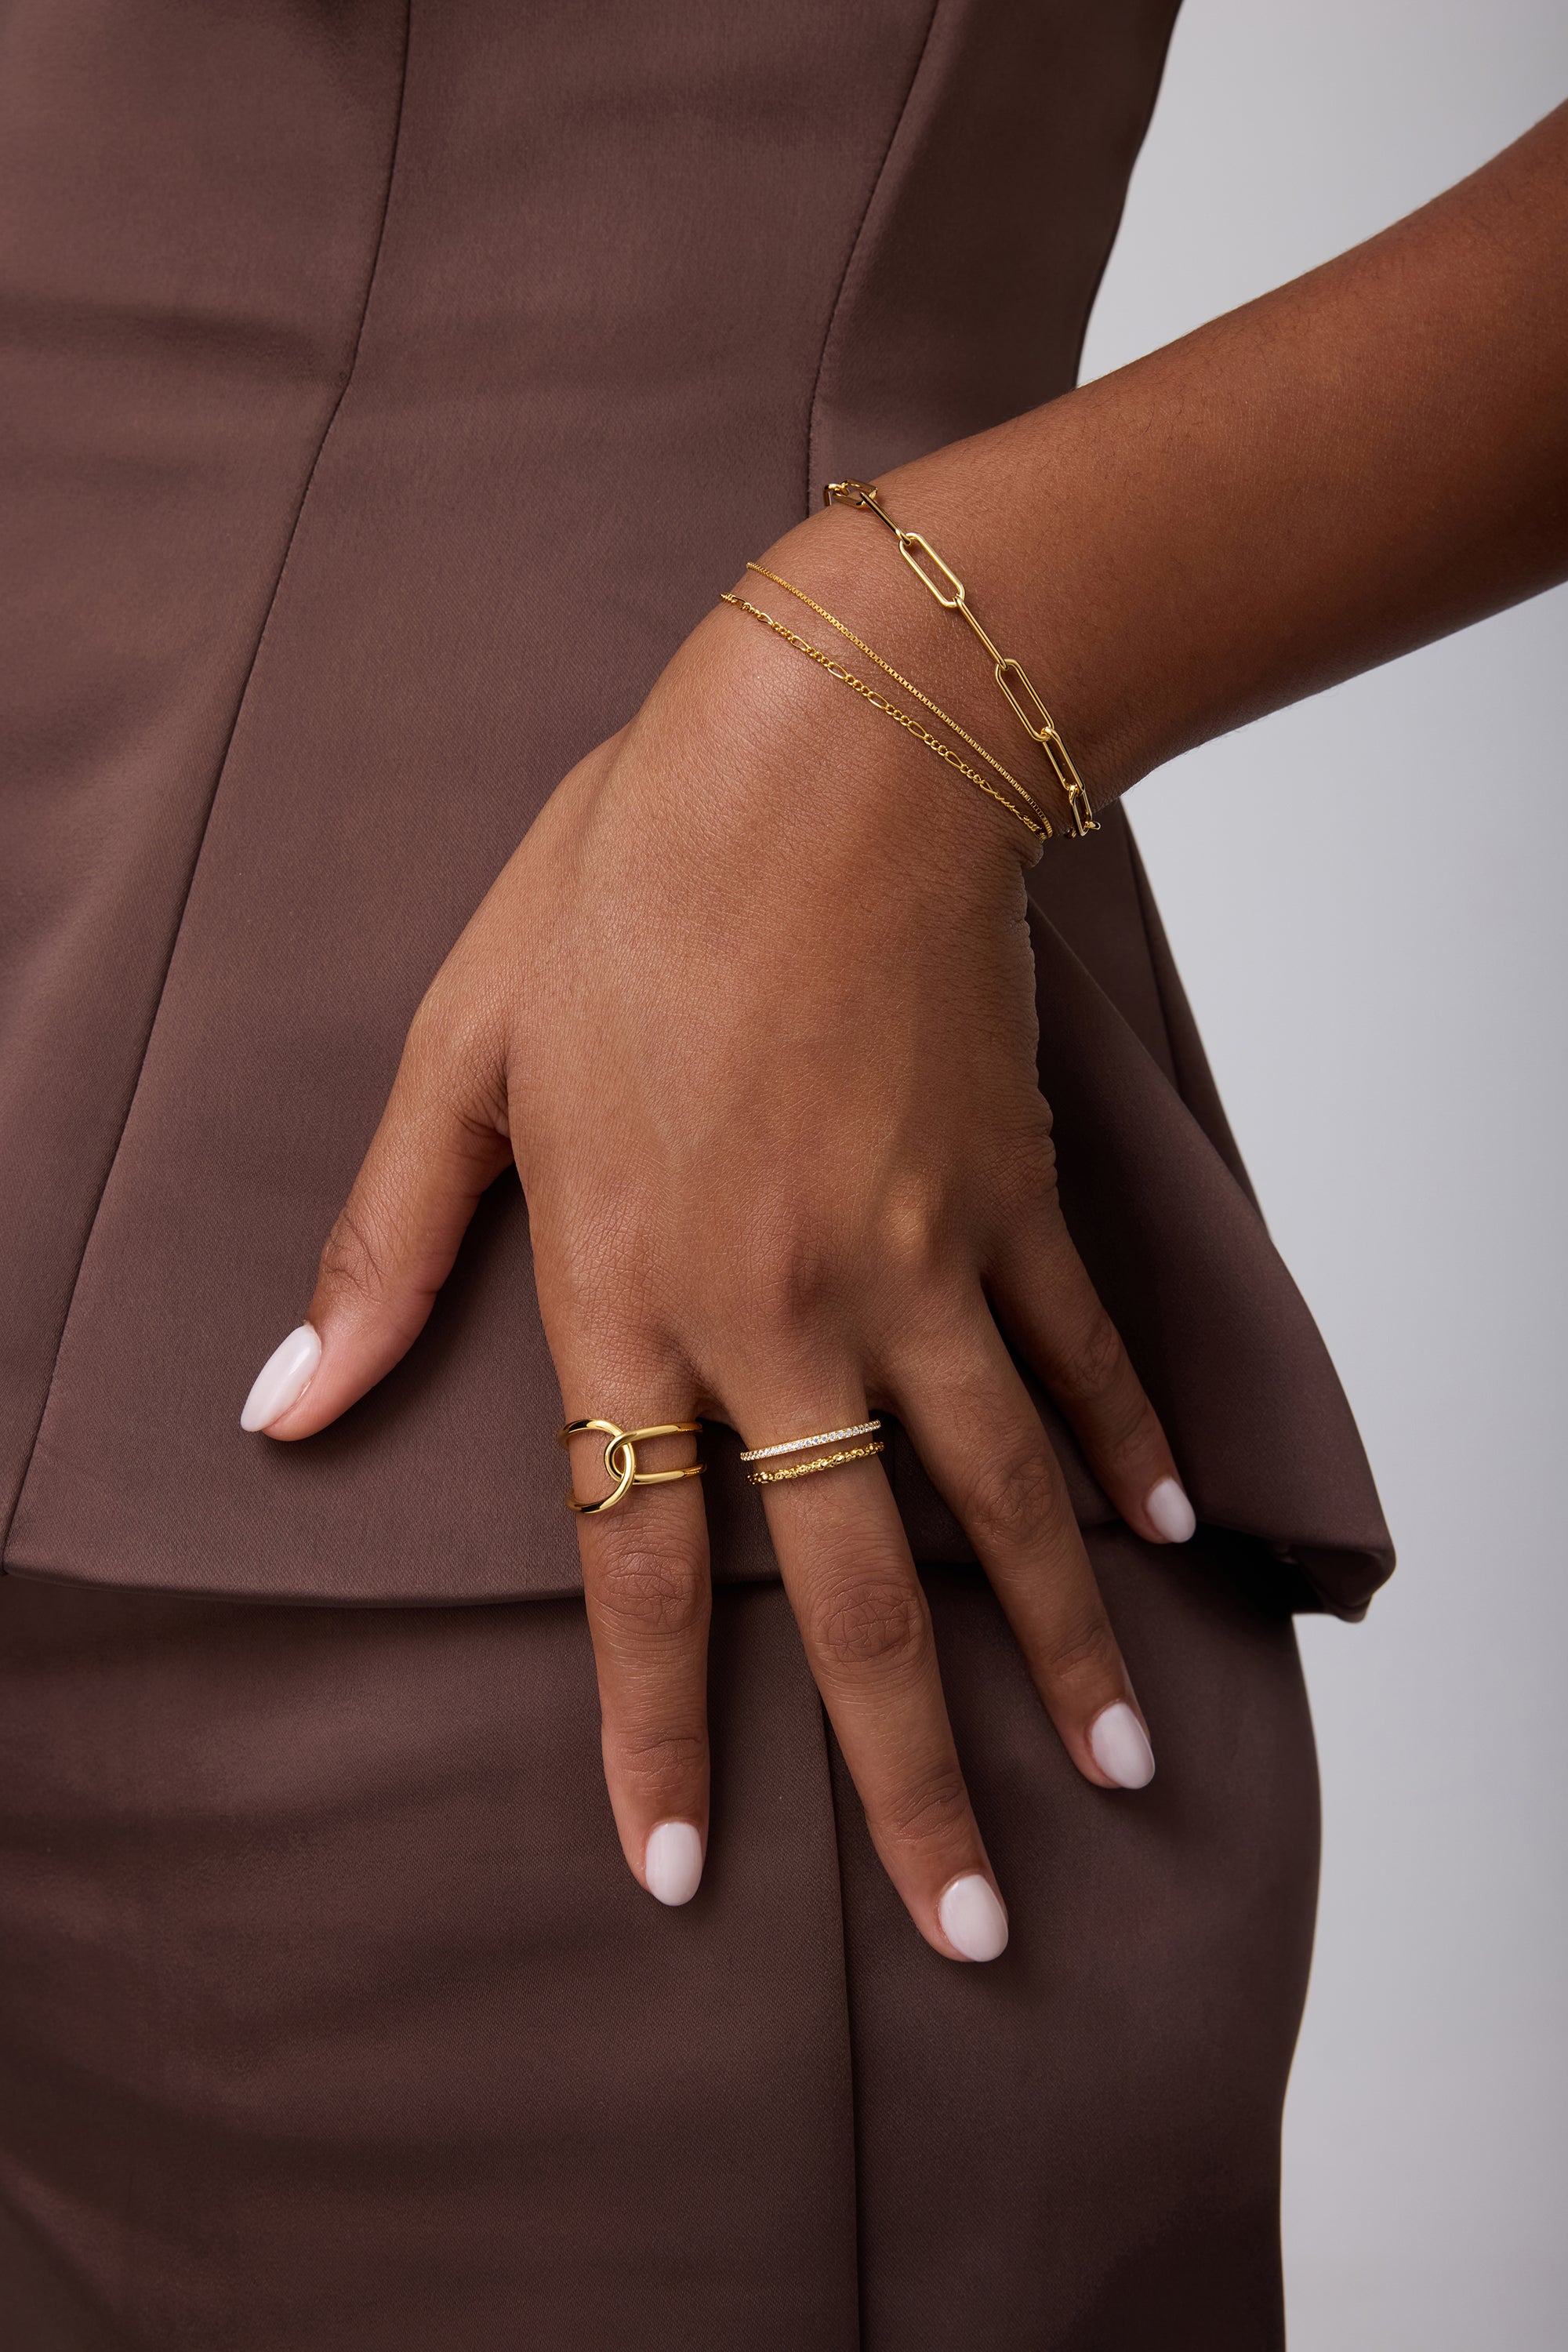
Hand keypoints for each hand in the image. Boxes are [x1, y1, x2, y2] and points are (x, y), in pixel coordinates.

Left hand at [239, 514, 1194, 1961]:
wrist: (830, 750)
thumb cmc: (623, 884)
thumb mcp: (461, 1053)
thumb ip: (387, 1250)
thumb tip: (286, 1408)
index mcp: (629, 1290)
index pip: (641, 1561)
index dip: (655, 1728)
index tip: (674, 1865)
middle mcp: (782, 1312)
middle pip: (856, 1588)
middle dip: (913, 1775)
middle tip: (974, 1922)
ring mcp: (917, 1262)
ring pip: (1000, 1499)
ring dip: (1062, 1648)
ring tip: (1118, 1772)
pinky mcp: (1010, 1194)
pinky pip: (1076, 1353)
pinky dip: (1124, 1446)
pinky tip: (1166, 1533)